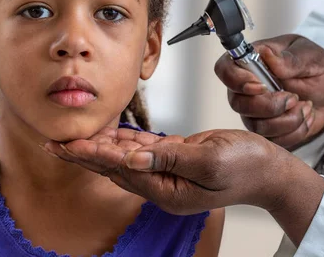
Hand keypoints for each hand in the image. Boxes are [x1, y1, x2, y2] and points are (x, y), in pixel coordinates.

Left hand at [44, 126, 323, 245]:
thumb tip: (133, 155)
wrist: (268, 170)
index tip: (68, 145)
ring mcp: (167, 173)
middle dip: (84, 155)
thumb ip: (170, 158)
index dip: (93, 155)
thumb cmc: (246, 166)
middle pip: (114, 167)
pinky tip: (108, 134)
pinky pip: (143, 150)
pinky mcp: (174, 160)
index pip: (121, 169)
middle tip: (54, 144)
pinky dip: (124, 140)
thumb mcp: (209, 160)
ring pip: (124, 158)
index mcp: (166, 190)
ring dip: (99, 147)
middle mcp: (161, 185)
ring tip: (72, 139)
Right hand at [215, 34, 323, 149]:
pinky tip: (306, 115)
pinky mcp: (266, 129)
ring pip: (255, 126)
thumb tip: (267, 55)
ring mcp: (253, 111)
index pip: (225, 69)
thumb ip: (290, 59)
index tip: (262, 87)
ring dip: (287, 120)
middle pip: (238, 104)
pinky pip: (272, 140)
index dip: (237, 81)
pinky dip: (295, 131)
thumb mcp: (311, 57)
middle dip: (270, 106)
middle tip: (294, 97)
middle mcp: (245, 87)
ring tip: (306, 105)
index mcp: (250, 61)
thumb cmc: (316, 68)